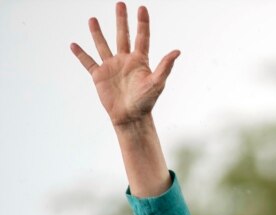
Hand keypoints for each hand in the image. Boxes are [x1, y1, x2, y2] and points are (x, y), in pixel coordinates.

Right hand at [71, 2, 179, 127]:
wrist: (131, 117)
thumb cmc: (146, 102)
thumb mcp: (157, 83)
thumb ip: (165, 67)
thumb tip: (177, 51)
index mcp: (140, 61)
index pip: (142, 37)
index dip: (142, 23)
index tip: (142, 8)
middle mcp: (125, 60)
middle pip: (122, 35)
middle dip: (121, 20)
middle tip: (120, 4)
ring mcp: (111, 67)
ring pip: (103, 45)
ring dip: (97, 32)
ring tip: (93, 19)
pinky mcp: (99, 76)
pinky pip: (88, 62)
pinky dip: (80, 54)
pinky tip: (73, 45)